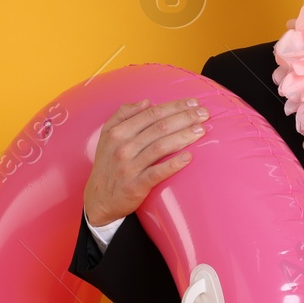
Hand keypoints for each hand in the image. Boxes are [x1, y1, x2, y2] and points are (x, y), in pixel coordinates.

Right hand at [82, 97, 207, 225]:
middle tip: (204, 114)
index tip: (193, 103)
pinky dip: (173, 164)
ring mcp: (129, 167)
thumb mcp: (107, 136)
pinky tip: (189, 157)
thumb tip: (146, 102)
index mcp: (117, 132)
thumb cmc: (108, 165)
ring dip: (183, 136)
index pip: (151, 114)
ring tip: (201, 130)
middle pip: (159, 127)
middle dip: (184, 118)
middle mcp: (122, 147)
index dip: (174, 107)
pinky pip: (157, 173)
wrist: (99, 200)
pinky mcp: (135, 186)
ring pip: (161, 146)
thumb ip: (123, 115)